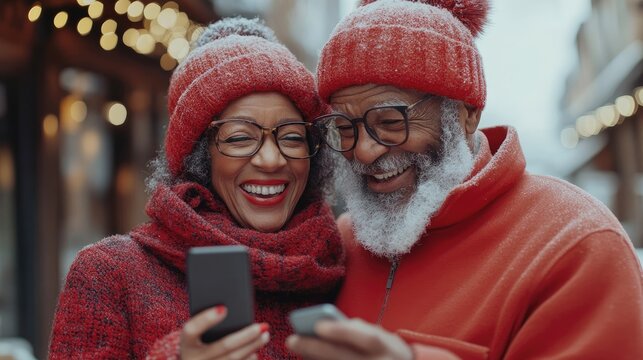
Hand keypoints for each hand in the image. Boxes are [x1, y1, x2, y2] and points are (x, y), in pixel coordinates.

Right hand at [180, 306, 269, 359]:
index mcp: (186, 343)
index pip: (192, 329)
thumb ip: (209, 321)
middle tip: (261, 326)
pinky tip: (255, 350)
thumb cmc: (199, 344)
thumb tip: (230, 308)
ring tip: (265, 335)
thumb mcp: (198, 334)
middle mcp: (193, 359)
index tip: (224, 308)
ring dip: (253, 346)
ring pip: (233, 358)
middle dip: (245, 335)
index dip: (206, 319)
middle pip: (223, 346)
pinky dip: (249, 358)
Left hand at [286, 318, 412, 359]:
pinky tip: (310, 359)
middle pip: (344, 357)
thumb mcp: (384, 336)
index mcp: (387, 348)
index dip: (342, 331)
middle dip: (316, 348)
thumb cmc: (388, 351)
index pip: (367, 338)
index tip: (318, 325)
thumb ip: (359, 330)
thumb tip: (328, 325)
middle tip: (292, 340)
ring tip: (298, 348)